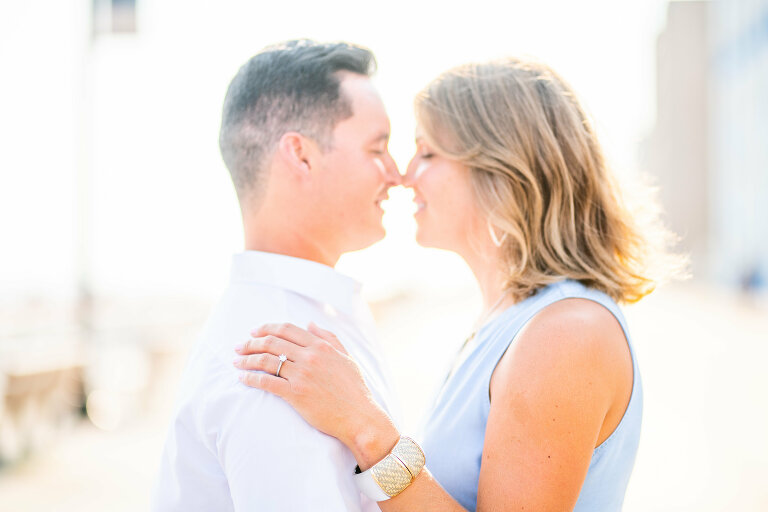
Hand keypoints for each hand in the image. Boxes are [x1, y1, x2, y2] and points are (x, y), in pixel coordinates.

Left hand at [234, 322, 398, 468]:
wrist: (359, 416)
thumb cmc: (354, 389)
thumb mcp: (346, 357)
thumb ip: (329, 337)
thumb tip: (310, 323)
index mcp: (321, 345)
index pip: (286, 329)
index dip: (266, 328)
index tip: (254, 332)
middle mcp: (310, 356)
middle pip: (272, 342)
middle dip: (251, 343)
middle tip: (239, 347)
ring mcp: (302, 375)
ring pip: (266, 360)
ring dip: (247, 360)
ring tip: (236, 362)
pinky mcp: (295, 394)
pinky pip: (266, 382)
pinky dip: (250, 378)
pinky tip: (242, 378)